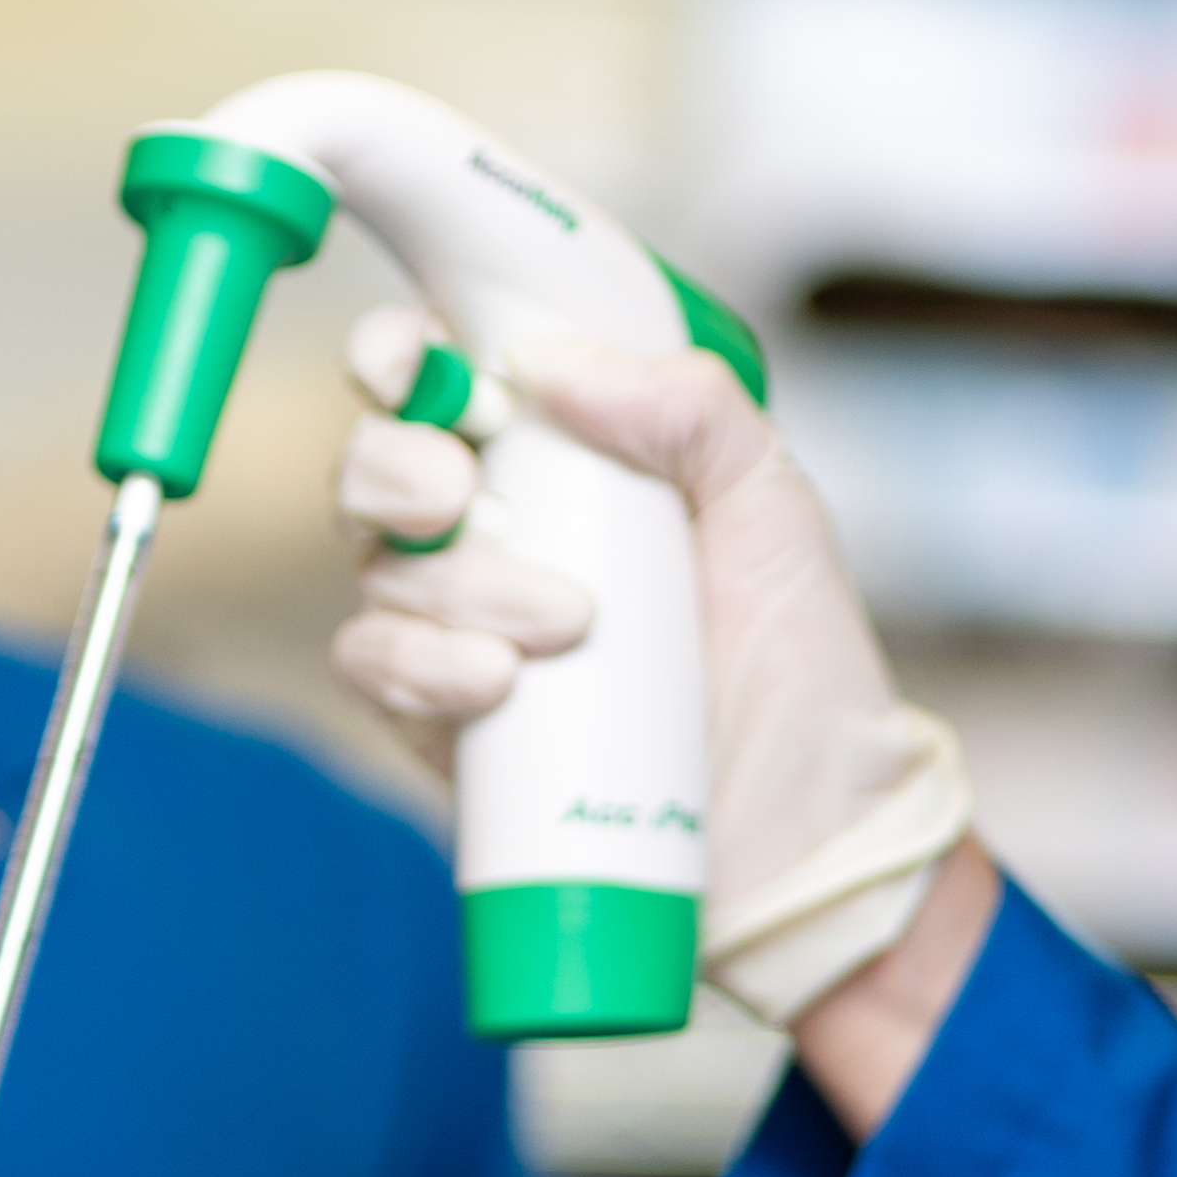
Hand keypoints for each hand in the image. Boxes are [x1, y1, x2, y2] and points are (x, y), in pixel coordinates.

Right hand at [327, 313, 975, 1032]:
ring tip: (566, 623)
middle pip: (372, 465)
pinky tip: (497, 680)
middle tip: (459, 491)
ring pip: (378, 570)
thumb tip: (559, 362)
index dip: (396, 353)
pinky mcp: (440, 717)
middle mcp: (489, 527)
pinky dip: (420, 665)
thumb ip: (691, 407)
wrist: (804, 823)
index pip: (435, 371)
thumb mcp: (771, 506)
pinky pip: (373, 669)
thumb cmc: (793, 657)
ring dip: (456, 584)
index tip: (418, 363)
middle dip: (397, 467)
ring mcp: (458, 623)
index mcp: (556, 452)